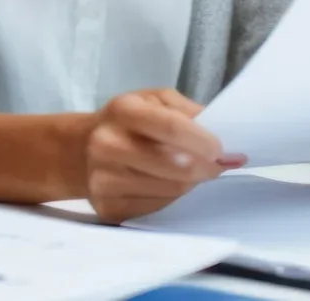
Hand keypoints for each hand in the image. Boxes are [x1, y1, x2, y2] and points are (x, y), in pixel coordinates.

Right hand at [84, 89, 245, 223]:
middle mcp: (108, 144)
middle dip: (205, 167)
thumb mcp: (154, 100)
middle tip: (214, 165)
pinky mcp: (108, 207)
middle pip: (177, 167)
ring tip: (186, 171)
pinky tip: (164, 184)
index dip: (204, 142)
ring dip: (190, 183)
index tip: (221, 150)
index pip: (172, 128)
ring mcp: (104, 179)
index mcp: (123, 110)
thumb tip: (229, 144)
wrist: (80, 149)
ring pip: (172, 190)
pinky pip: (158, 208)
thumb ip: (190, 113)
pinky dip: (171, 198)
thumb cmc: (128, 122)